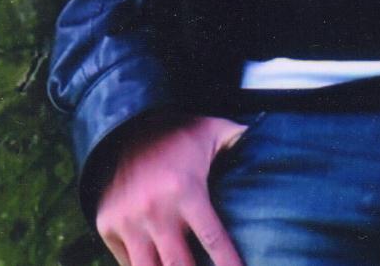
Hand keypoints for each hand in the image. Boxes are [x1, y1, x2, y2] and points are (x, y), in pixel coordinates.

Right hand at [96, 113, 247, 265]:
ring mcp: (128, 221)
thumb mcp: (213, 131)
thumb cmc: (178, 134)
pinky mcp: (107, 226)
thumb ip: (241, 140)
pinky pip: (126, 262)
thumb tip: (273, 141)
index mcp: (186, 190)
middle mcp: (156, 210)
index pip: (213, 239)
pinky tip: (156, 263)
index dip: (228, 263)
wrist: (125, 127)